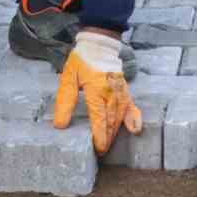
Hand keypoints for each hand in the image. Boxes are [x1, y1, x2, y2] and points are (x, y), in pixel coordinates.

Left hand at [52, 31, 142, 154]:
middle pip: (110, 122)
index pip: (99, 119)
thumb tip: (60, 125)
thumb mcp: (68, 78)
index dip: (99, 136)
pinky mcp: (126, 90)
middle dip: (106, 139)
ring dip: (115, 133)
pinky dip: (135, 119)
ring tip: (109, 145)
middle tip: (99, 153)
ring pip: (120, 118)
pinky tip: (136, 130)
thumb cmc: (82, 60)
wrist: (100, 43)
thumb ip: (65, 101)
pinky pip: (132, 107)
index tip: (97, 149)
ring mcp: (121, 92)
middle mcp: (111, 93)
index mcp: (96, 90)